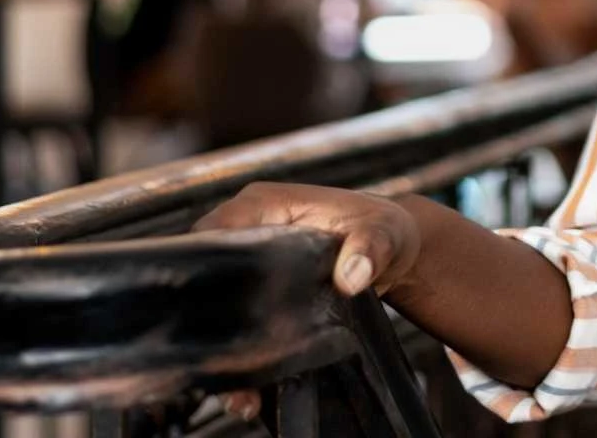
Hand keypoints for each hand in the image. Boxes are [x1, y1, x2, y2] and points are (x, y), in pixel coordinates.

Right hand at [194, 182, 423, 421]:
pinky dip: (243, 357)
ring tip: (238, 392)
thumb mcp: (382, 234)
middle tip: (224, 367)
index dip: (199, 271)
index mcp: (262, 204)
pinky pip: (239, 322)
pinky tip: (251, 392)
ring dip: (224, 350)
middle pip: (205, 277)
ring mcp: (251, 263)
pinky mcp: (260, 291)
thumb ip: (369, 249)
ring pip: (218, 307)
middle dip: (207, 324)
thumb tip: (352, 276)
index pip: (209, 233)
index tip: (206, 314)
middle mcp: (246, 231)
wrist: (397, 251)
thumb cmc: (385, 229)